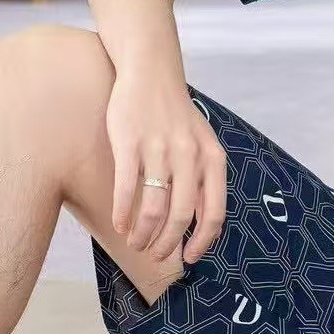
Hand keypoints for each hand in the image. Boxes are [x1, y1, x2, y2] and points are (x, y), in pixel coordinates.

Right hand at [105, 71, 227, 264]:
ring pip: (153, 208)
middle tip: (153, 255)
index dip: (202, 242)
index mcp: (213, 158)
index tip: (188, 258)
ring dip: (142, 234)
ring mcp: (161, 149)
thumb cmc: (176, 116)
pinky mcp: (131, 144)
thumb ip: (202, 180)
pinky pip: (127, 189)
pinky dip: (122, 214)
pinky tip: (118, 225)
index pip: (214, 212)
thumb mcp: (201, 144)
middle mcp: (190, 156)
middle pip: (182, 217)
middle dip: (167, 245)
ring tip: (134, 242)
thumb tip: (198, 225)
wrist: (152, 74)